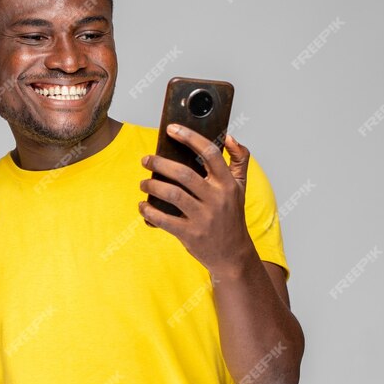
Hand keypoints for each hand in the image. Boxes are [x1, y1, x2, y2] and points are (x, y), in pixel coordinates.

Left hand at [138, 124, 255, 274]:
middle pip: (184, 174)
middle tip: (145, 159)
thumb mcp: (241, 188)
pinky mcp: (190, 234)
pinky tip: (142, 205)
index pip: (210, 153)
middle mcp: (217, 199)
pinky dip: (148, 210)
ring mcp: (204, 218)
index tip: (172, 129)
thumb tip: (229, 137)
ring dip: (152, 185)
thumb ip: (239, 160)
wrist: (233, 255)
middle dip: (159, 163)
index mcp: (228, 184)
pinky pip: (163, 219)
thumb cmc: (232, 216)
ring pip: (172, 194)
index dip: (190, 138)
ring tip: (143, 182)